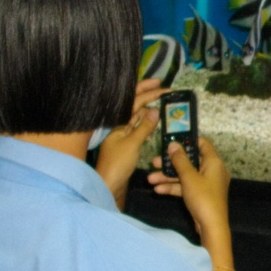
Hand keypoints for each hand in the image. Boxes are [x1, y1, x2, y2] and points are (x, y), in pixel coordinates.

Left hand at [94, 80, 166, 206]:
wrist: (108, 185)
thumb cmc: (117, 164)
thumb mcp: (132, 144)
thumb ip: (144, 127)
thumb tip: (155, 110)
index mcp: (118, 122)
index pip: (134, 101)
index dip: (148, 92)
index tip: (162, 85)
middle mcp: (119, 125)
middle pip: (134, 104)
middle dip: (146, 94)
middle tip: (161, 85)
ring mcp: (122, 134)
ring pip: (136, 115)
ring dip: (147, 106)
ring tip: (160, 98)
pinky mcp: (126, 144)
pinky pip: (137, 126)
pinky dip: (146, 120)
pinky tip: (153, 118)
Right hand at [148, 136, 229, 243]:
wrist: (211, 226)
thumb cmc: (203, 198)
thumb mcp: (189, 177)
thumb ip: (180, 160)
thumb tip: (173, 144)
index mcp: (214, 162)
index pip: (203, 144)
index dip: (188, 140)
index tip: (172, 140)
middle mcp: (212, 170)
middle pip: (190, 161)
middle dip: (170, 163)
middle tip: (154, 162)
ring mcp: (206, 184)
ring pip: (185, 175)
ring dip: (168, 177)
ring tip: (150, 179)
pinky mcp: (200, 195)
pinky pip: (186, 187)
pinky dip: (173, 188)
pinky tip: (158, 190)